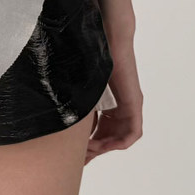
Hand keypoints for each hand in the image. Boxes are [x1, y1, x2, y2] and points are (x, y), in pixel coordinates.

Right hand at [85, 43, 142, 164]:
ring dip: (105, 147)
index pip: (102, 128)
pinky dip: (118, 142)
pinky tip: (103, 143)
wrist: (110, 36)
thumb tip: (59, 108)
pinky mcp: (134, 104)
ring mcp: (130, 106)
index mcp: (110, 101)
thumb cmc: (94, 51)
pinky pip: (132, 133)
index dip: (91, 142)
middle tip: (81, 157)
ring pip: (121, 137)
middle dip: (96, 149)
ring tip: (88, 151)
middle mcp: (122, 106)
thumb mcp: (83, 81)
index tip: (77, 150)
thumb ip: (78, 95)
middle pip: (112, 136)